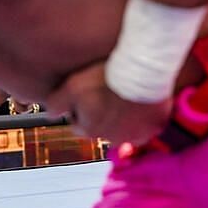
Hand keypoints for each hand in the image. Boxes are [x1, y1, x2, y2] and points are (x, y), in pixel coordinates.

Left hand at [45, 62, 170, 145]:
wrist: (143, 68)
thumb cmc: (106, 76)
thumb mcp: (72, 85)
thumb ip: (56, 103)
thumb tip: (51, 114)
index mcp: (90, 130)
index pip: (79, 125)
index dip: (82, 108)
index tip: (89, 92)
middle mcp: (112, 139)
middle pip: (101, 128)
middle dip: (102, 115)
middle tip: (107, 91)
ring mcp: (136, 135)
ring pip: (124, 129)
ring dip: (123, 117)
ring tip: (124, 94)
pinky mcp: (155, 127)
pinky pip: (146, 127)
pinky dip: (143, 118)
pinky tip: (140, 101)